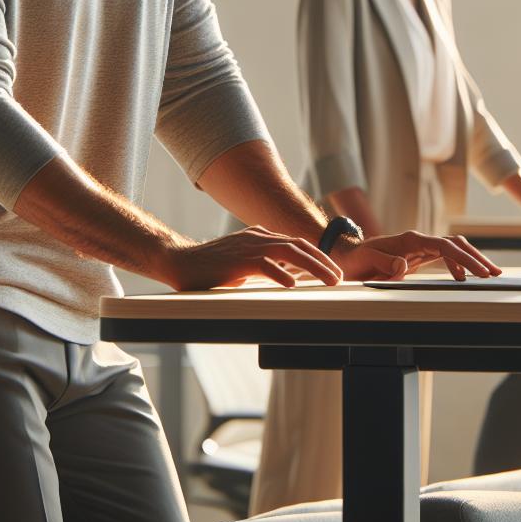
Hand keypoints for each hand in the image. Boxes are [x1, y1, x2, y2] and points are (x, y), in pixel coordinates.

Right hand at [166, 226, 342, 290]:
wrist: (181, 263)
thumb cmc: (211, 267)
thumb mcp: (244, 264)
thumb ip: (265, 266)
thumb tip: (288, 276)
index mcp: (261, 236)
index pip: (297, 244)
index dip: (318, 256)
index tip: (333, 270)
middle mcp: (258, 237)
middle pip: (299, 246)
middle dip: (323, 261)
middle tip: (339, 277)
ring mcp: (249, 247)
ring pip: (289, 253)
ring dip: (312, 267)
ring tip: (328, 281)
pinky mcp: (237, 260)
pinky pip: (264, 265)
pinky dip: (280, 274)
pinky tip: (292, 285)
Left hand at [333, 231, 503, 281]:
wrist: (347, 255)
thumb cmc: (356, 259)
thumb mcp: (367, 261)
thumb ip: (385, 262)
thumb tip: (404, 265)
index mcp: (411, 240)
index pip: (446, 246)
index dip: (465, 258)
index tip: (480, 272)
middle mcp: (418, 240)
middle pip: (455, 243)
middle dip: (476, 257)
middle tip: (494, 273)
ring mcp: (419, 247)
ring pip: (453, 248)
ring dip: (471, 260)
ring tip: (488, 275)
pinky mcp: (418, 255)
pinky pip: (443, 256)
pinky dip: (457, 265)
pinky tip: (462, 278)